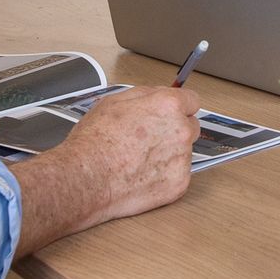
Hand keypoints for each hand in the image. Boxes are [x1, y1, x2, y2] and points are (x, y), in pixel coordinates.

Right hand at [12, 86, 201, 253]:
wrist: (87, 179)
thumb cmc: (94, 141)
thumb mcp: (114, 102)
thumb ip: (144, 95)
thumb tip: (157, 94)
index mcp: (168, 106)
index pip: (192, 100)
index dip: (179, 107)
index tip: (173, 113)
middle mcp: (181, 131)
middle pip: (191, 127)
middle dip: (175, 130)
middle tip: (150, 139)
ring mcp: (182, 160)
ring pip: (183, 153)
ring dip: (169, 154)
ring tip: (139, 160)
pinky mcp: (179, 184)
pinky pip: (178, 175)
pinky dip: (164, 176)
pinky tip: (142, 175)